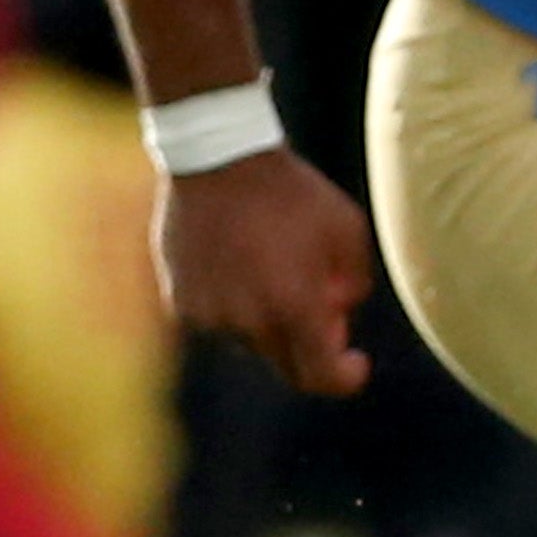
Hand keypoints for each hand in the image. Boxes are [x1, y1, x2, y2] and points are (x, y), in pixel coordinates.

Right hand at [158, 149, 373, 397]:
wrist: (218, 159)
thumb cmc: (293, 193)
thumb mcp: (347, 231)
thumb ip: (353, 284)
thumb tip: (338, 315)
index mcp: (293, 308)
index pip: (321, 375)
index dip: (345, 377)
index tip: (356, 361)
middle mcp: (247, 321)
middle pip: (286, 362)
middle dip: (309, 345)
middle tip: (321, 304)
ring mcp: (208, 315)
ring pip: (249, 341)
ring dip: (268, 321)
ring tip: (271, 266)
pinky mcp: (179, 302)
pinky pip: (216, 321)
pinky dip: (234, 306)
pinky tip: (238, 263)